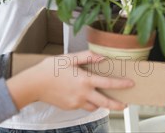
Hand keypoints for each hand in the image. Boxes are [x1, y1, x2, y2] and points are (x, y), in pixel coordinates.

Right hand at [8, 51, 133, 111]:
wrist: (33, 84)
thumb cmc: (50, 69)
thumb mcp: (70, 58)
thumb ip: (87, 57)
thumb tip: (102, 57)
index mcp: (84, 80)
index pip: (108, 83)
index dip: (121, 84)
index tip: (130, 83)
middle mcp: (82, 94)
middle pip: (105, 103)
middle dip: (117, 105)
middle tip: (125, 104)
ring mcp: (76, 102)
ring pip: (94, 106)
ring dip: (101, 104)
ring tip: (105, 99)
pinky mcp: (69, 107)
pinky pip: (83, 106)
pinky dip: (87, 102)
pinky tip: (85, 95)